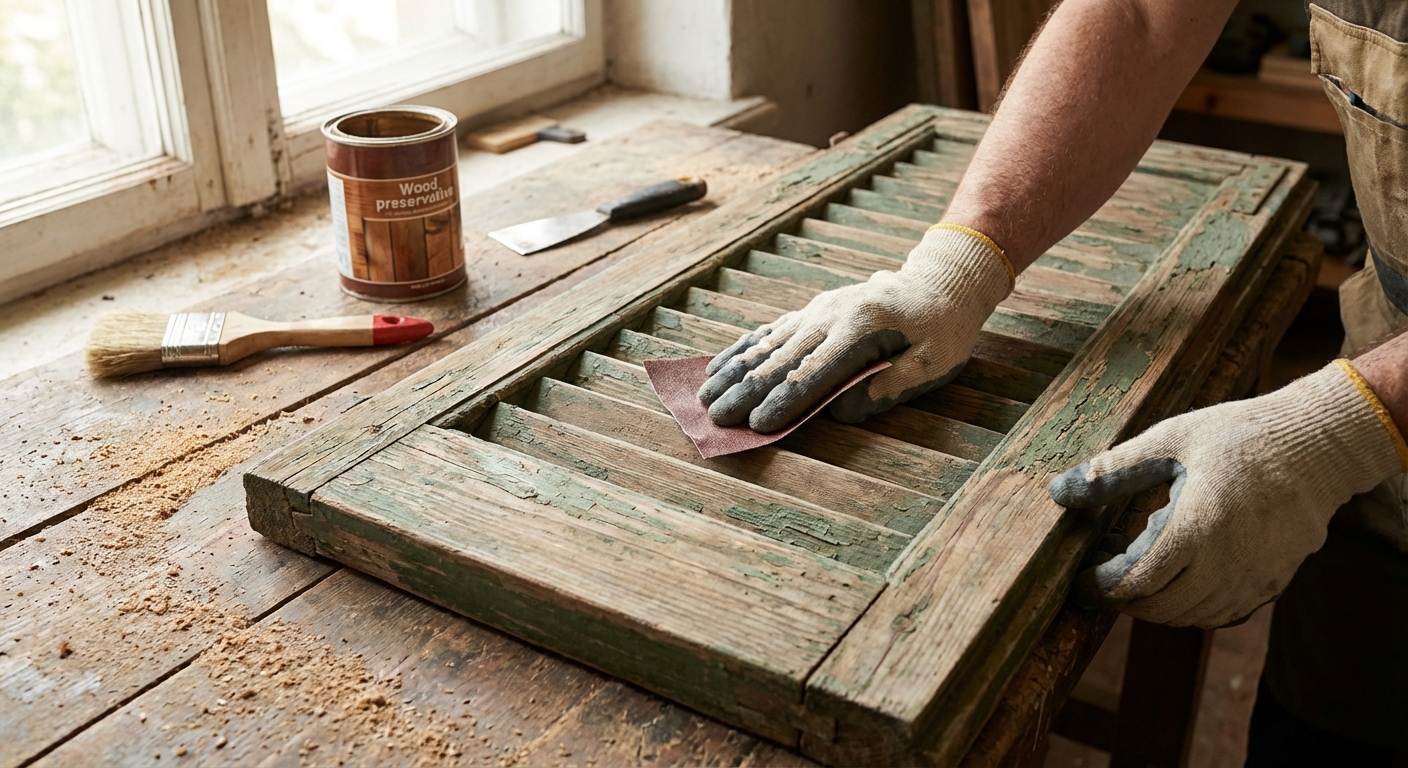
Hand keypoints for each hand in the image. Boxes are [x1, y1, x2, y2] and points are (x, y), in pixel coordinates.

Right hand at [696, 225, 1012, 431]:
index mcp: (862, 328)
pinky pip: (769, 332)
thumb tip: (841, 411)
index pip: (815, 372)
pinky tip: (718, 367)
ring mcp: (816, 310)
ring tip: (705, 396)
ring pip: (768, 345)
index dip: (785, 401)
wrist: (940, 282)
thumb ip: (891, 386)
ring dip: (734, 372)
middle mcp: (831, 315)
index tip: (759, 426)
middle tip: (716, 419)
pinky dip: (741, 351)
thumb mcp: (934, 362)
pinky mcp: (810, 311)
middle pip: (782, 360)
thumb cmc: (942, 330)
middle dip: (746, 391)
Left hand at [1048, 360, 1406, 627]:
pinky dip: (1190, 607)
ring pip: (1189, 617)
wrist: (1319, 445)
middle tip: (1101, 576)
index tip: (1079, 580)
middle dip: (1122, 599)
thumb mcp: (1169, 439)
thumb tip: (1058, 492)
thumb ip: (1111, 471)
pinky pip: (1221, 613)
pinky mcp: (1272, 583)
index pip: (1135, 582)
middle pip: (1158, 608)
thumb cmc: (1240, 435)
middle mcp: (1226, 564)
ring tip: (1135, 572)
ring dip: (1155, 605)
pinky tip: (1176, 578)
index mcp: (1196, 528)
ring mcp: (1253, 579)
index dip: (1101, 587)